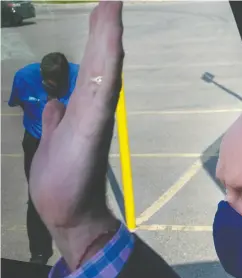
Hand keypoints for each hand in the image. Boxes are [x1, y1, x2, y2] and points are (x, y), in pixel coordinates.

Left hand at [29, 1, 123, 269]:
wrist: (69, 214)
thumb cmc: (62, 183)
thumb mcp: (51, 142)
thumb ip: (54, 120)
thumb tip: (55, 102)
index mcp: (84, 109)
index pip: (92, 68)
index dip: (97, 38)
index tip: (104, 8)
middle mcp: (94, 107)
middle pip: (101, 61)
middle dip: (105, 28)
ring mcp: (95, 115)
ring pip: (103, 69)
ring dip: (107, 36)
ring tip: (111, 6)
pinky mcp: (91, 125)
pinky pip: (101, 87)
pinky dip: (106, 60)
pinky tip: (111, 39)